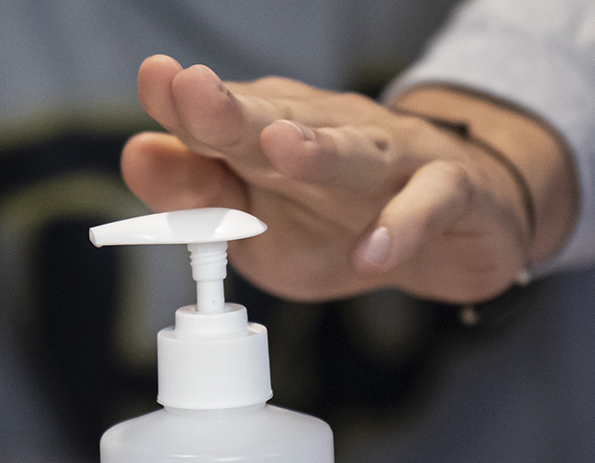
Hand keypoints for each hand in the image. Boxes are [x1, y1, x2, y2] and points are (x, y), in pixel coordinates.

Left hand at [122, 55, 576, 303]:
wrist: (456, 227)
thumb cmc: (345, 221)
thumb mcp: (260, 226)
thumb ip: (199, 195)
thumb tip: (138, 154)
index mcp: (273, 138)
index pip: (222, 119)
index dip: (186, 104)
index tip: (157, 81)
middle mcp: (329, 134)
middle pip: (276, 121)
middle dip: (232, 110)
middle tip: (192, 92)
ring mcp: (391, 159)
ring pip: (352, 151)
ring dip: (316, 150)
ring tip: (279, 147)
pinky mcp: (449, 190)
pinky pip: (428, 204)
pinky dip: (404, 226)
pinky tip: (374, 249)